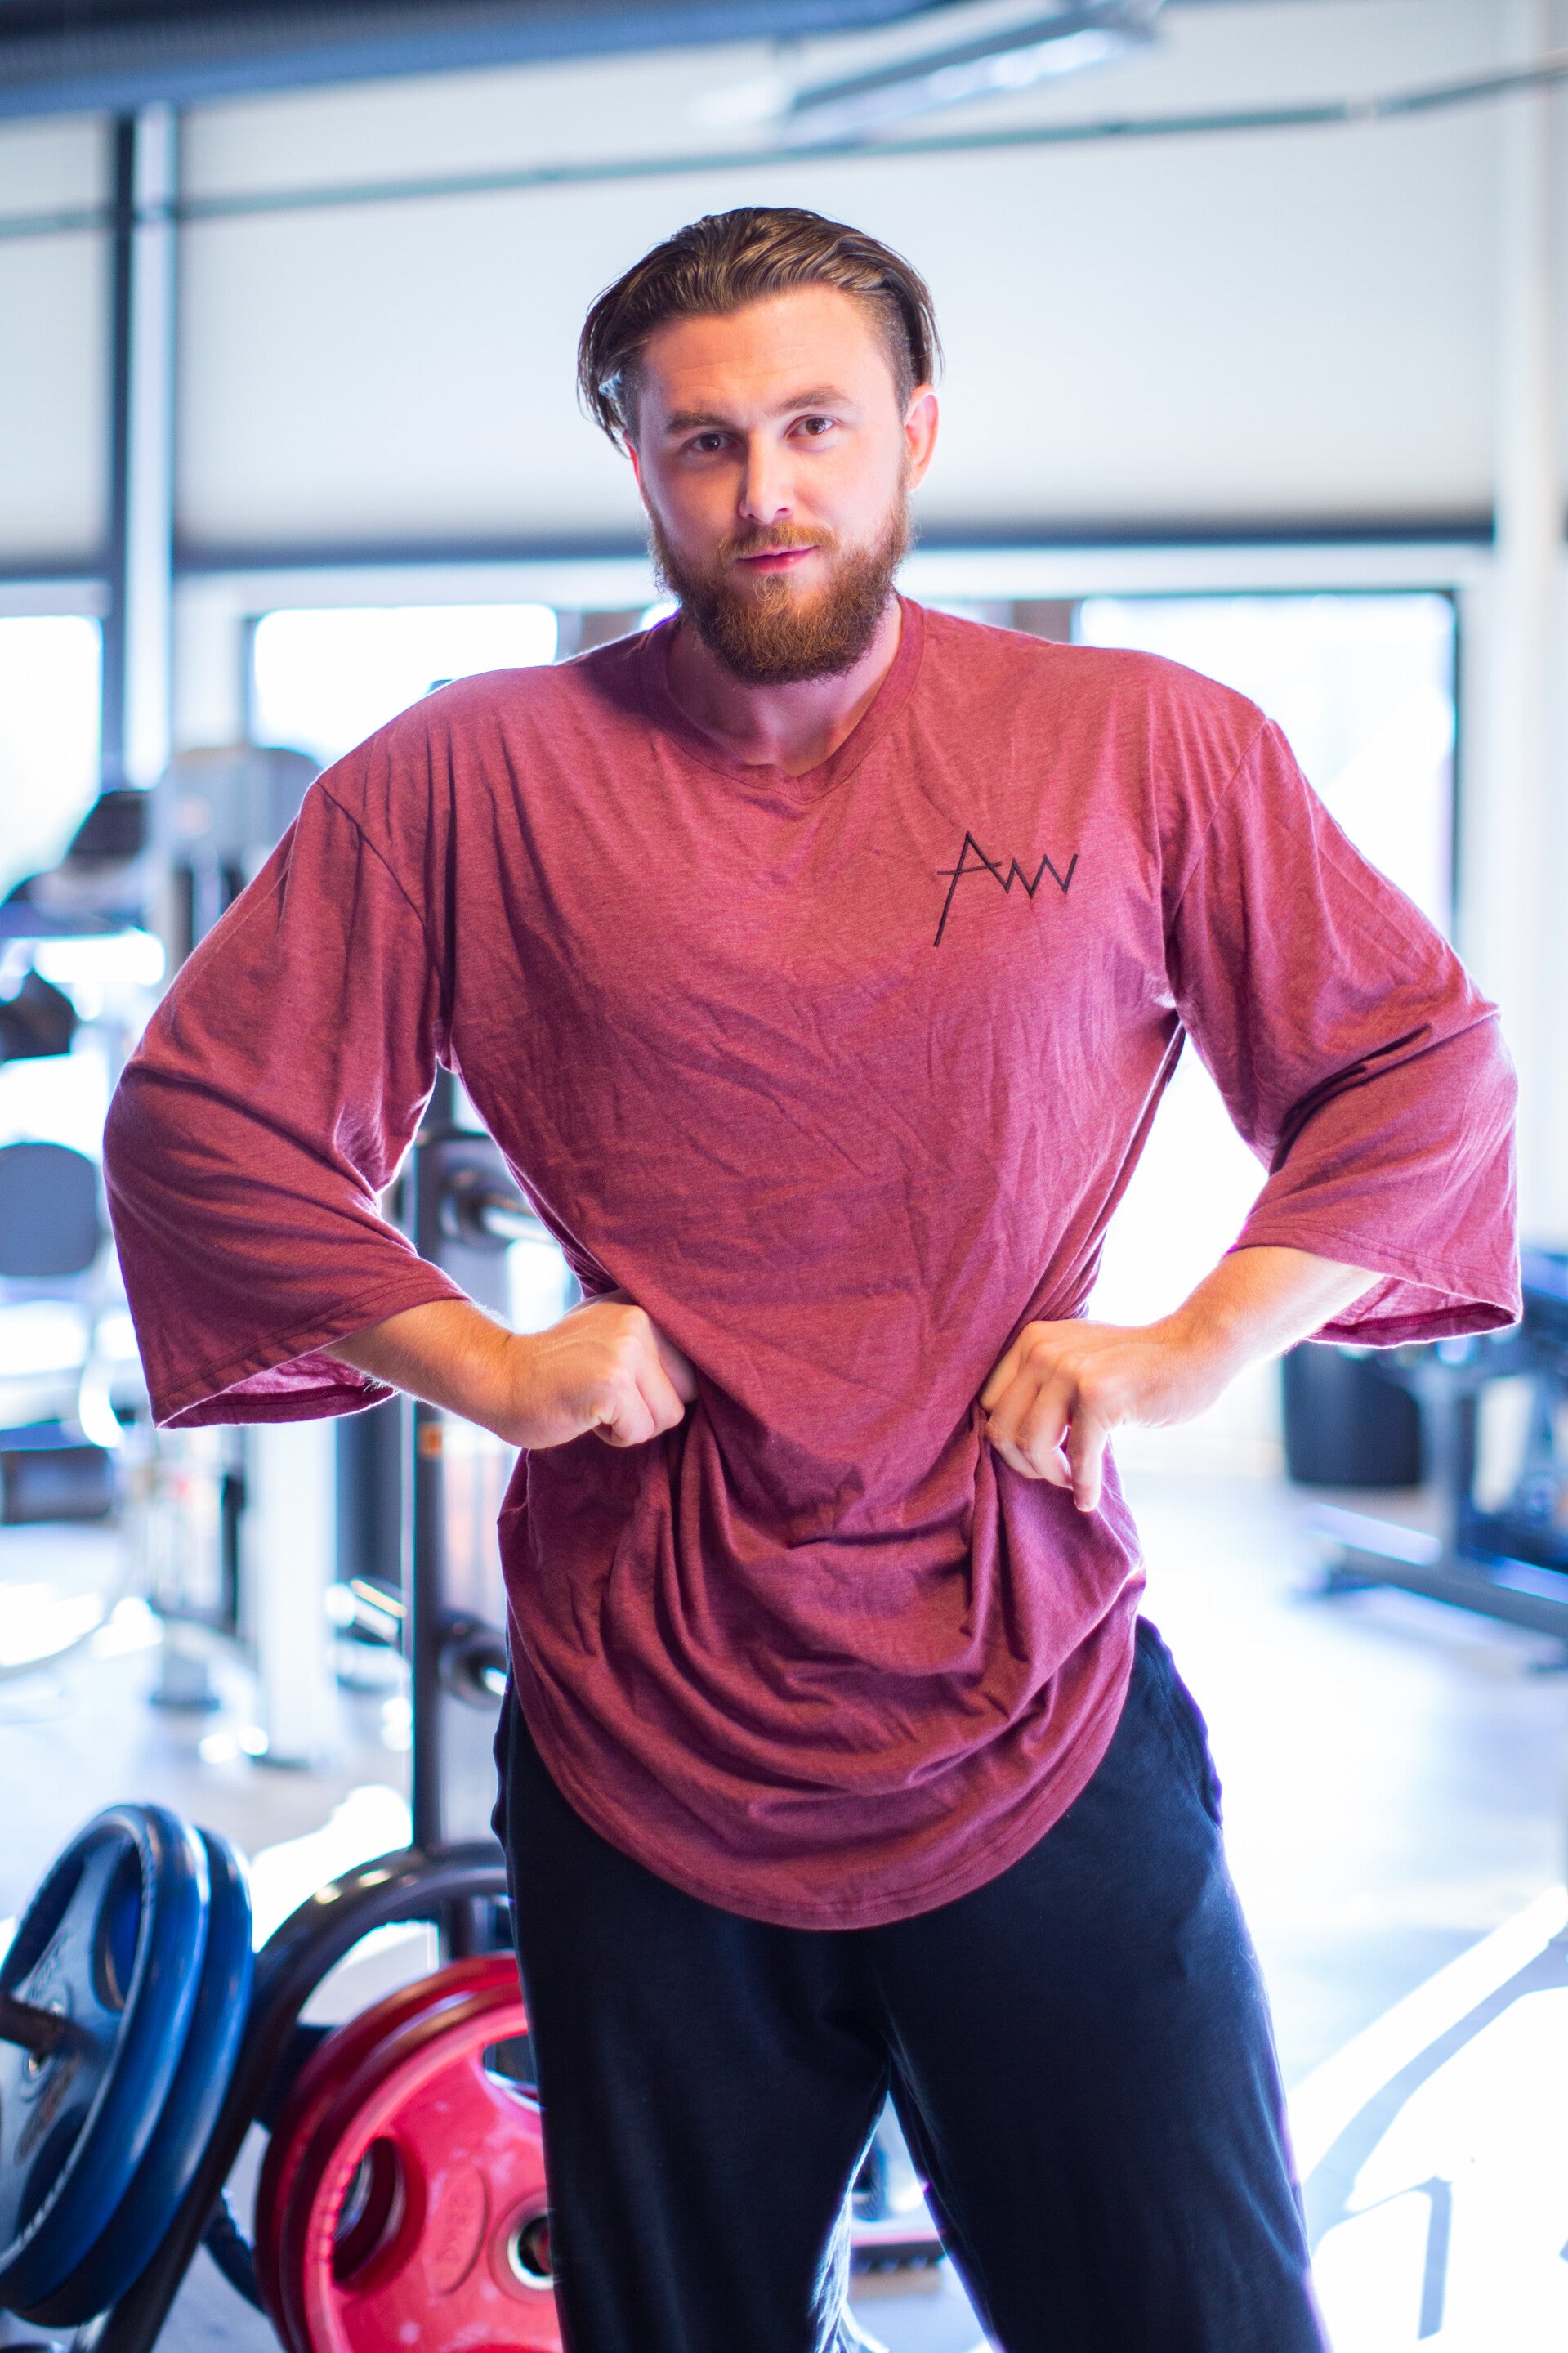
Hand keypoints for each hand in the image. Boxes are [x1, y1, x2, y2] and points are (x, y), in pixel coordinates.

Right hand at [503, 1294, 697, 1451]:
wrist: (500, 1379)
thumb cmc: (557, 1367)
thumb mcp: (606, 1329)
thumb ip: (650, 1337)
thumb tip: (709, 1363)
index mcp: (643, 1304)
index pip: (695, 1360)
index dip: (665, 1386)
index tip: (630, 1386)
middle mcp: (639, 1318)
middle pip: (688, 1391)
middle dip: (652, 1407)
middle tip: (607, 1396)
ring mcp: (626, 1350)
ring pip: (668, 1415)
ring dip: (634, 1424)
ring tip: (596, 1404)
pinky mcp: (612, 1384)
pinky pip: (640, 1432)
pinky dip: (615, 1437)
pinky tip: (585, 1415)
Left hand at [979, 1313, 1230, 1513]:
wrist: (1194, 1350)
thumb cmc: (1135, 1366)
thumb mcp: (1076, 1357)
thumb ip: (1040, 1383)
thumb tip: (1002, 1438)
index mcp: (1032, 1340)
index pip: (989, 1404)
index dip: (1009, 1440)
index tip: (1038, 1455)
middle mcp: (1043, 1350)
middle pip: (1002, 1428)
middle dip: (1024, 1464)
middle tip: (1054, 1474)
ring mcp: (1069, 1370)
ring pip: (1030, 1445)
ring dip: (1051, 1476)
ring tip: (1072, 1481)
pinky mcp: (1098, 1395)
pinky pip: (1078, 1457)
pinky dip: (1083, 1486)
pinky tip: (1089, 1498)